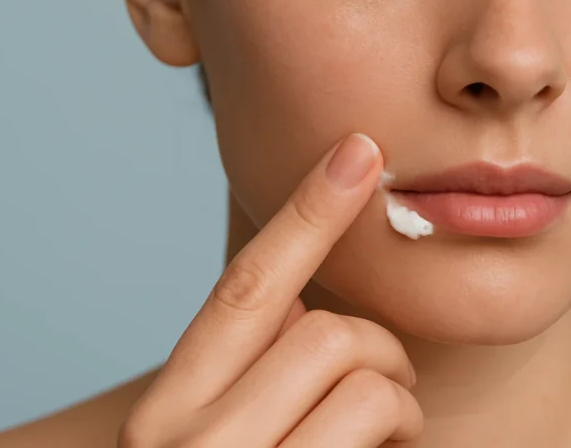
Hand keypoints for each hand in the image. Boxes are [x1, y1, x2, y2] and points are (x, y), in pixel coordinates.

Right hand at [118, 133, 422, 446]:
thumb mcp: (222, 446)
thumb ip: (250, 379)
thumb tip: (301, 308)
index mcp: (163, 417)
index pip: (243, 290)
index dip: (306, 214)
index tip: (358, 151)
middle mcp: (186, 443)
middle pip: (319, 328)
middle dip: (379, 347)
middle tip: (395, 386)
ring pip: (358, 371)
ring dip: (400, 397)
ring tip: (396, 432)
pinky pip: (378, 413)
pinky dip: (407, 430)